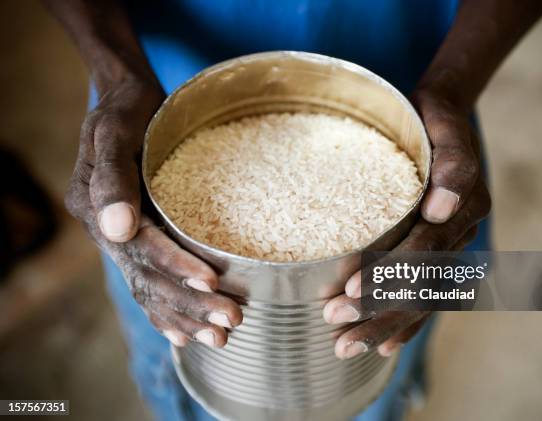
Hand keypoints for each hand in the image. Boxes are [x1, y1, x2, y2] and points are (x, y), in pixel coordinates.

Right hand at [65, 77, 241, 346]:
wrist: (125, 102)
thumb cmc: (125, 110)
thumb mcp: (114, 130)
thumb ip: (113, 178)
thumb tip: (117, 230)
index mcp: (95, 208)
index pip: (138, 246)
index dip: (174, 264)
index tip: (212, 280)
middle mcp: (106, 232)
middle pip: (147, 277)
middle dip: (189, 301)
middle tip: (230, 321)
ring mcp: (121, 240)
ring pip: (149, 287)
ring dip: (184, 314)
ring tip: (220, 337)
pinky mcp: (139, 239)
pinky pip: (149, 282)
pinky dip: (167, 309)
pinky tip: (186, 333)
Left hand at [323, 89, 490, 358]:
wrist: (442, 119)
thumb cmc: (434, 122)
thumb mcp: (444, 130)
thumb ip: (452, 164)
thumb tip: (441, 206)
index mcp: (463, 208)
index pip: (422, 251)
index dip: (388, 275)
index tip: (349, 293)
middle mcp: (459, 233)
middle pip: (420, 284)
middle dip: (378, 313)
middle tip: (338, 333)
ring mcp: (450, 247)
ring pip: (421, 297)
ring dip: (384, 325)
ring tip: (346, 346)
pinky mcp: (437, 253)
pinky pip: (425, 295)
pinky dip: (405, 323)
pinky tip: (382, 347)